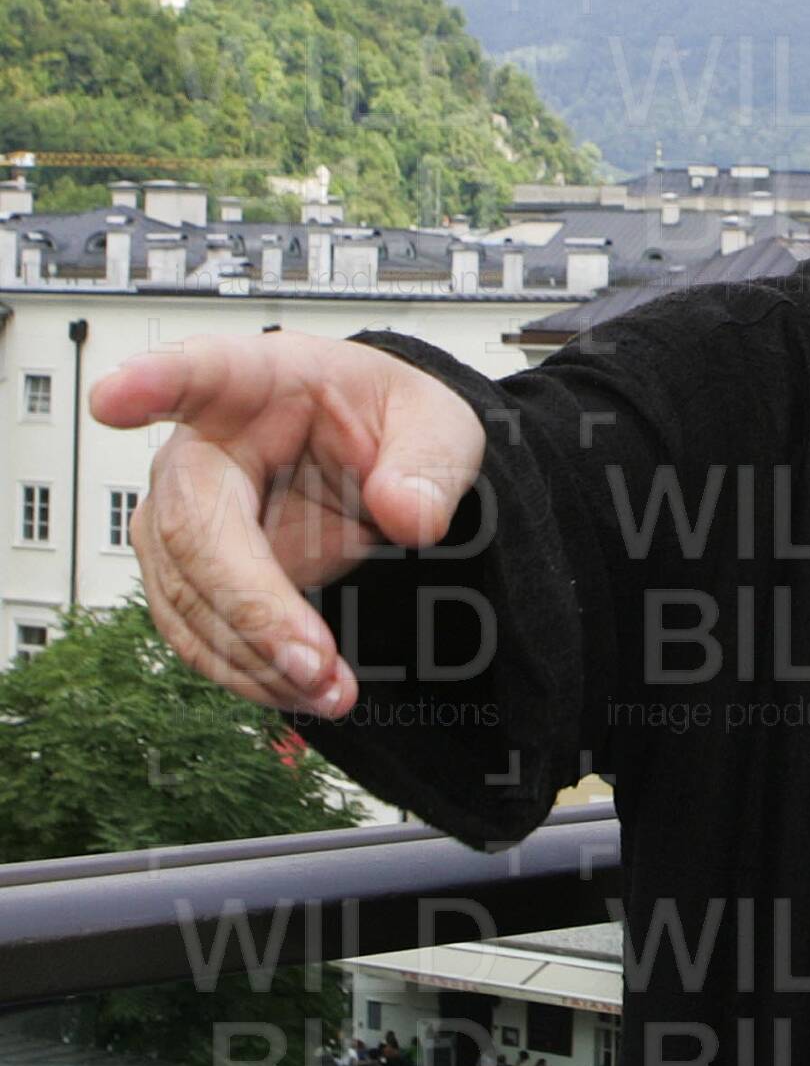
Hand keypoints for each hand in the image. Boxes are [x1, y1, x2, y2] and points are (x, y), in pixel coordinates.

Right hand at [88, 332, 485, 717]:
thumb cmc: (389, 422)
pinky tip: (299, 691)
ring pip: (186, 595)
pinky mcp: (192, 572)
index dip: (153, 384)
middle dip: (248, 604)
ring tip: (328, 691)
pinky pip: (198, 632)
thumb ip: (429, 463)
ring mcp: (184, 513)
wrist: (377, 460)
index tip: (114, 398)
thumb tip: (411, 516)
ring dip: (251, 656)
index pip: (200, 374)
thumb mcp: (438, 424)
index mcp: (260, 382)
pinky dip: (249, 671)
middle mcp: (202, 448)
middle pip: (191, 526)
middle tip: (312, 660)